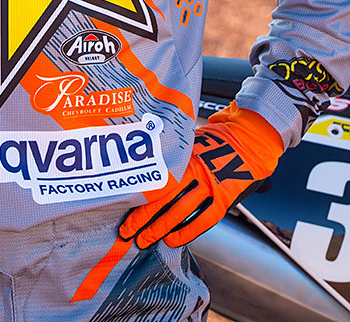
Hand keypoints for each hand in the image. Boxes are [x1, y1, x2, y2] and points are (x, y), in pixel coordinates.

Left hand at [119, 101, 282, 247]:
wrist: (251, 138)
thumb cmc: (219, 137)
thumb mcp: (192, 138)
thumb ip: (175, 153)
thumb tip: (149, 163)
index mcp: (185, 155)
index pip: (157, 180)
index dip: (139, 198)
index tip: (124, 209)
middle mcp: (196, 170)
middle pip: (164, 198)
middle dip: (144, 218)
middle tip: (128, 232)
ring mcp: (211, 184)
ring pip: (181, 211)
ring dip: (161, 228)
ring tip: (146, 240)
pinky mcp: (225, 196)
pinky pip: (205, 218)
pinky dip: (189, 230)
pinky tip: (174, 239)